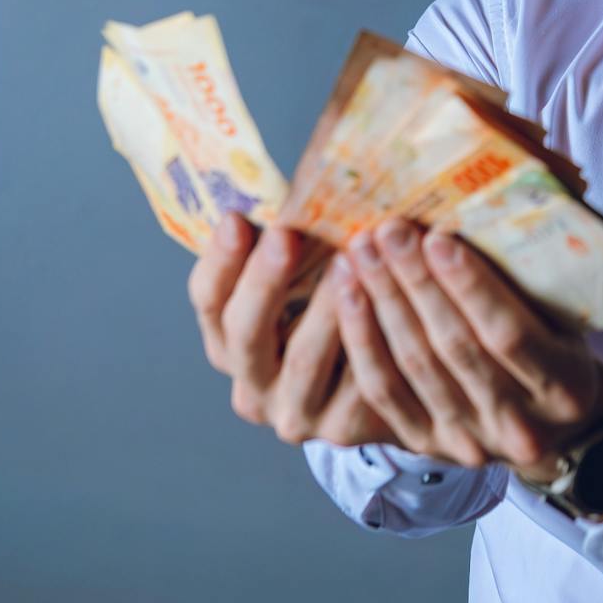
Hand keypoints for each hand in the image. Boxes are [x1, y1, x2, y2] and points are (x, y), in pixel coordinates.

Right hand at [187, 213, 392, 446]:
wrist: (390, 383)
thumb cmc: (341, 309)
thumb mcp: (307, 278)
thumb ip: (290, 240)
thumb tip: (298, 172)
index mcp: (228, 342)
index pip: (209, 301)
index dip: (221, 262)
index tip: (238, 219)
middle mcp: (251, 385)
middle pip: (244, 334)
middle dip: (264, 281)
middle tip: (287, 235)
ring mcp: (293, 413)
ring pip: (303, 359)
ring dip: (325, 308)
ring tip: (348, 261)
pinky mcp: (341, 430)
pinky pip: (356, 383)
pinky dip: (374, 340)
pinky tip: (394, 304)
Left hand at [335, 217, 602, 477]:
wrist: (545, 418)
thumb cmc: (554, 342)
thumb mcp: (563, 314)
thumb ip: (528, 279)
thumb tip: (481, 206)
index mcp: (565, 388)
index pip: (508, 334)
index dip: (470, 287)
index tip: (438, 238)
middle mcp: (519, 427)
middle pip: (454, 348)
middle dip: (416, 284)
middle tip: (387, 231)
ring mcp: (469, 442)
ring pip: (413, 367)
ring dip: (382, 303)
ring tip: (361, 252)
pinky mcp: (425, 444)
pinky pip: (383, 392)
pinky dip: (362, 340)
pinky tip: (348, 295)